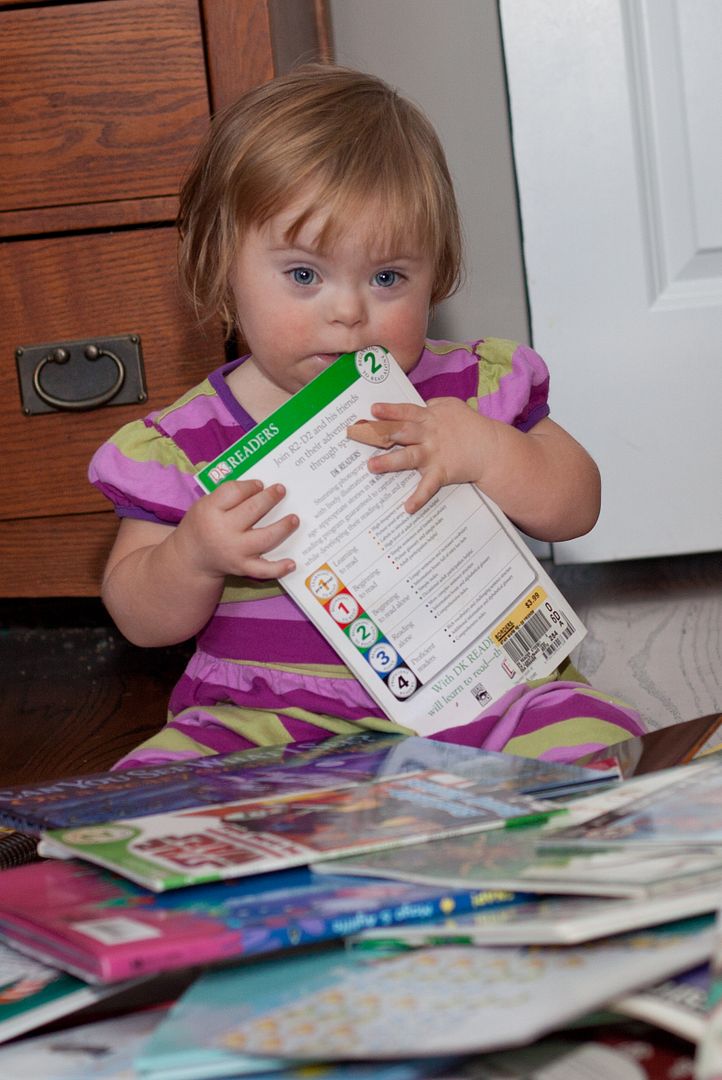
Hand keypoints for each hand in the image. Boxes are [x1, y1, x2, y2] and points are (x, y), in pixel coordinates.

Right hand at [171, 479, 298, 580]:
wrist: (193, 557)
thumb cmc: (204, 524)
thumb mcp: (206, 504)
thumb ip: (228, 495)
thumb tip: (260, 487)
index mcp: (211, 511)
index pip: (233, 492)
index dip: (250, 486)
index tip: (260, 484)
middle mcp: (223, 531)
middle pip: (252, 511)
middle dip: (270, 498)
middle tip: (281, 490)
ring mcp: (235, 551)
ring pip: (264, 538)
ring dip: (283, 528)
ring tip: (294, 519)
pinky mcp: (242, 567)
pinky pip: (263, 570)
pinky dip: (279, 568)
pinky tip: (292, 563)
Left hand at [349, 398, 496, 511]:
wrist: (492, 447)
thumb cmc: (471, 425)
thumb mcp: (452, 406)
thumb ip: (433, 405)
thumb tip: (420, 405)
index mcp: (430, 418)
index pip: (406, 412)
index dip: (389, 411)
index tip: (372, 410)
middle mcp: (429, 435)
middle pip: (401, 432)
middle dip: (379, 433)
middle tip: (358, 434)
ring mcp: (435, 454)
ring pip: (408, 457)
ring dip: (389, 462)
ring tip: (371, 466)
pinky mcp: (442, 472)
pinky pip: (428, 487)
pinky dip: (418, 497)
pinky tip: (407, 508)